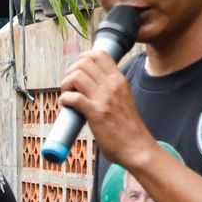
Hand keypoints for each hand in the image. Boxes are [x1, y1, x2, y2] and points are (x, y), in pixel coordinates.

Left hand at [58, 50, 157, 169]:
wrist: (137, 147)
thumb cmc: (128, 128)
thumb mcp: (123, 99)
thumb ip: (110, 90)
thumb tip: (91, 88)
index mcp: (119, 80)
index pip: (99, 54)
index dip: (82, 60)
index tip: (77, 73)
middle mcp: (112, 85)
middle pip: (84, 61)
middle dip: (70, 71)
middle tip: (70, 86)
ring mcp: (104, 98)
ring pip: (77, 76)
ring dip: (66, 85)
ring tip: (67, 96)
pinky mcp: (96, 113)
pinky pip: (74, 97)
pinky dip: (64, 100)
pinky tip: (66, 106)